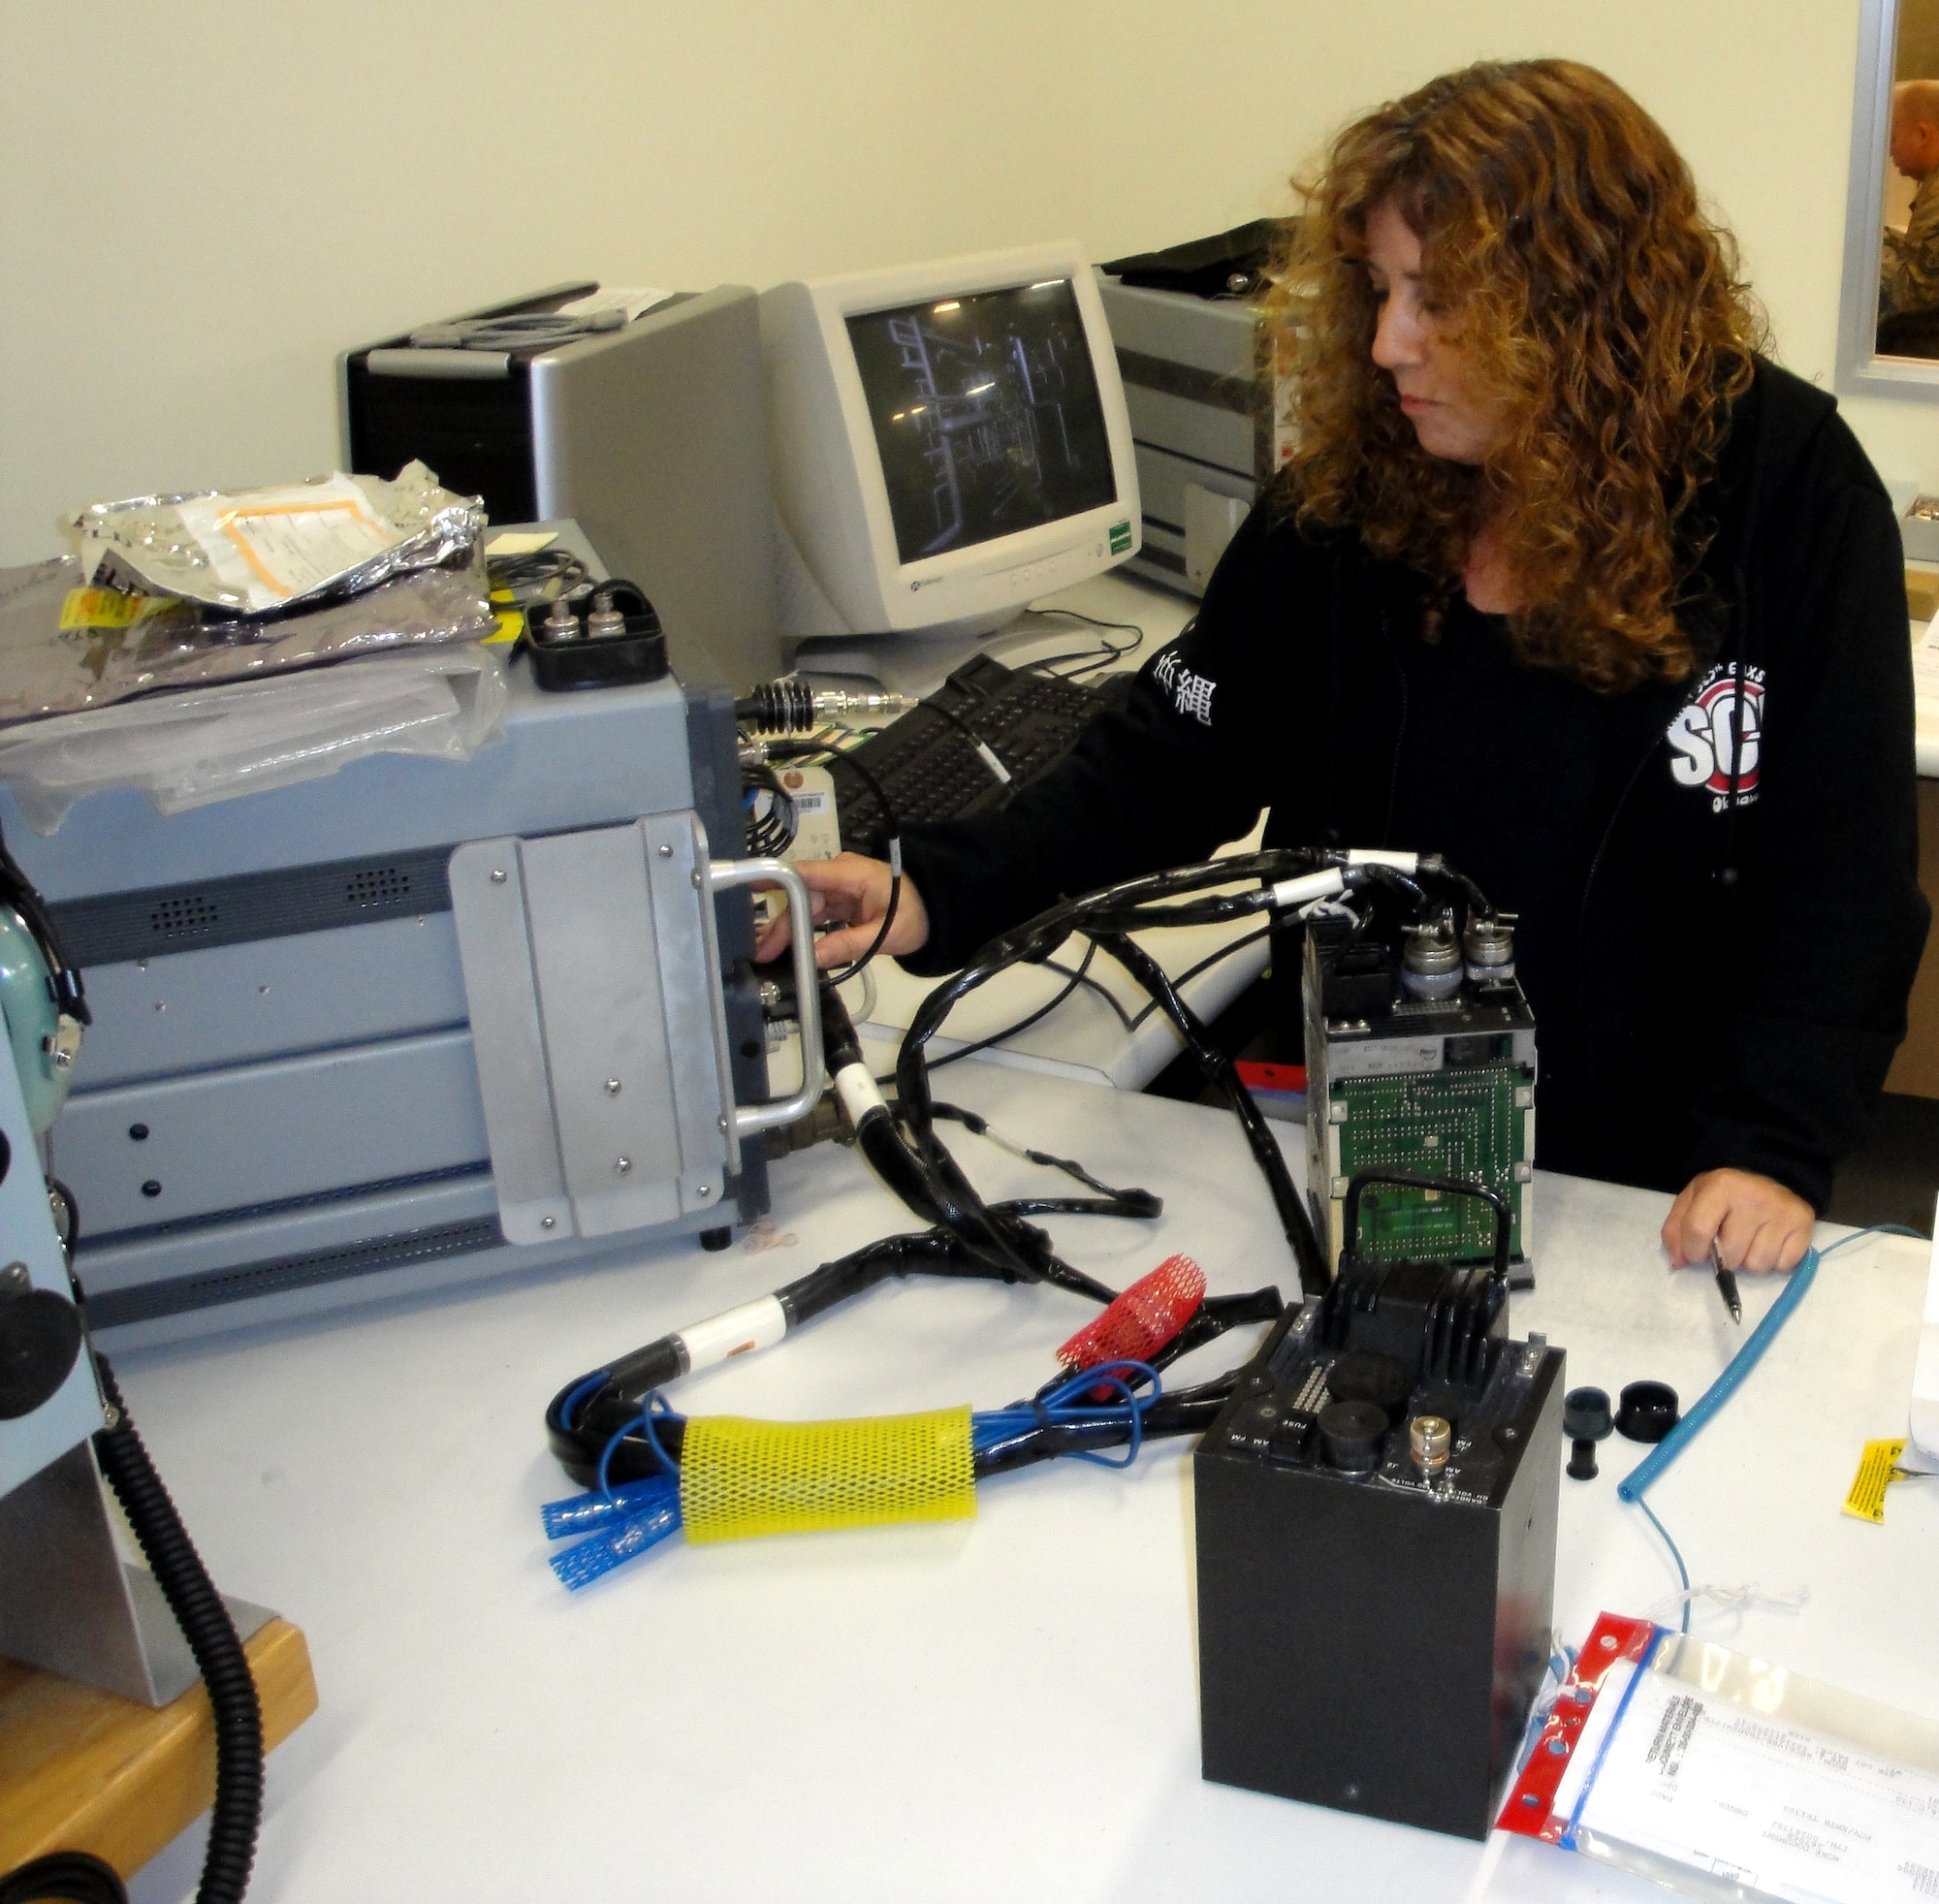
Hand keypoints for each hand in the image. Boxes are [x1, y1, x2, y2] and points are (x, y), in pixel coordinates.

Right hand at [753, 852, 930, 970]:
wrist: (936, 913)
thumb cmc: (917, 916)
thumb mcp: (886, 933)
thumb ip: (848, 944)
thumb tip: (813, 957)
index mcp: (851, 874)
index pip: (807, 873)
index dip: (776, 879)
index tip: (748, 886)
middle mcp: (839, 877)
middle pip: (801, 899)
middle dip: (782, 925)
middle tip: (763, 952)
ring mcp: (838, 890)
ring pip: (804, 910)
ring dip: (788, 932)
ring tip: (766, 954)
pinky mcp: (839, 904)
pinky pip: (815, 917)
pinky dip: (802, 934)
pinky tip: (788, 951)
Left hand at [1660, 1168, 1814, 1274]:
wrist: (1771, 1173)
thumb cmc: (1725, 1194)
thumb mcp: (1692, 1200)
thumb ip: (1676, 1230)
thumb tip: (1679, 1262)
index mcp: (1720, 1186)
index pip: (1698, 1230)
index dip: (1693, 1250)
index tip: (1697, 1253)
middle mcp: (1753, 1197)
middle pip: (1731, 1254)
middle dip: (1724, 1258)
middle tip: (1728, 1243)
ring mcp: (1780, 1210)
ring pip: (1758, 1265)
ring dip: (1750, 1261)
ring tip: (1750, 1241)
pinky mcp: (1803, 1223)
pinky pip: (1783, 1265)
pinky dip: (1775, 1262)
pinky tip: (1771, 1242)